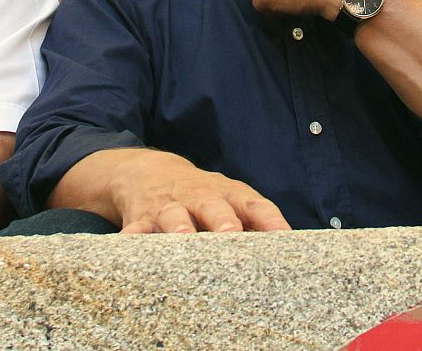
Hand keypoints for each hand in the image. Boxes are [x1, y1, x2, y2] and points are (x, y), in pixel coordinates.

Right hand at [109, 151, 290, 233]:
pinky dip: (132, 240)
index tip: (283, 236)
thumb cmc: (200, 196)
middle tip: (231, 234)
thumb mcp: (229, 199)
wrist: (147, 171)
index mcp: (228, 195)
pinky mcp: (140, 217)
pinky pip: (135, 230)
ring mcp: (168, 206)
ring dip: (179, 227)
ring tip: (183, 239)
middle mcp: (200, 199)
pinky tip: (129, 249)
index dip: (269, 219)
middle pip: (213, 207)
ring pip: (173, 216)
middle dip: (223, 221)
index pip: (254, 205)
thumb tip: (292, 251)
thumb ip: (255, 222)